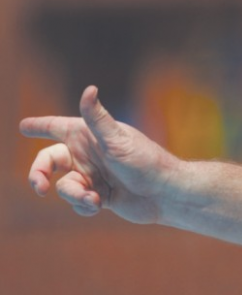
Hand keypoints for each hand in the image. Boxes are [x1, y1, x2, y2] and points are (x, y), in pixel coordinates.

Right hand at [20, 86, 182, 223]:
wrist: (165, 193)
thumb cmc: (145, 161)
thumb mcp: (118, 139)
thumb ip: (98, 118)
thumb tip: (89, 88)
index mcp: (89, 135)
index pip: (56, 127)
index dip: (39, 125)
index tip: (23, 126)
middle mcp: (88, 154)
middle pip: (48, 162)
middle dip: (38, 174)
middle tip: (39, 187)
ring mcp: (93, 176)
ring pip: (63, 187)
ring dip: (74, 194)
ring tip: (94, 198)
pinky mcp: (99, 196)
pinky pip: (77, 202)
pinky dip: (83, 206)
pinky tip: (98, 205)